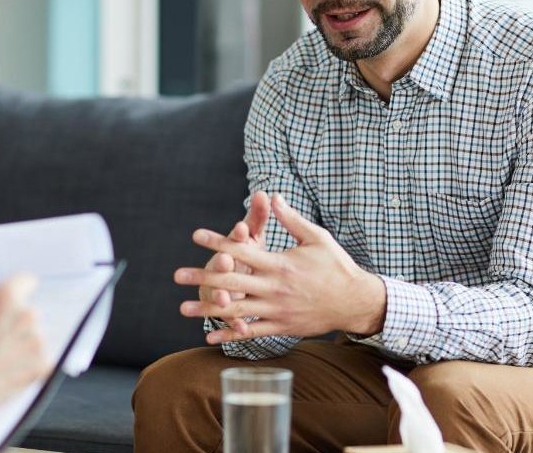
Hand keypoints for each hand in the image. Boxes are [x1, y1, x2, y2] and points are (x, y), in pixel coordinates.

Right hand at [0, 274, 51, 418]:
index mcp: (8, 296)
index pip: (26, 281)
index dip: (17, 290)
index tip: (14, 299)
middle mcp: (29, 314)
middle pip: (29, 312)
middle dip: (16, 322)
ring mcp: (39, 340)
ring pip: (35, 338)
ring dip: (22, 344)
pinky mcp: (45, 365)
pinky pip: (42, 361)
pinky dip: (30, 366)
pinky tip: (10, 371)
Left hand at [176, 194, 386, 343]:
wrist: (355, 301)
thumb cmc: (336, 265)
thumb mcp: (316, 237)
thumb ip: (291, 219)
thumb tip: (272, 196)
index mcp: (281, 264)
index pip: (243, 250)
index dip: (218, 242)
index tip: (196, 236)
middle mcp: (275, 288)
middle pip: (232, 281)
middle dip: (202, 277)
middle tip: (177, 275)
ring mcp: (277, 310)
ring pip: (236, 310)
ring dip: (207, 309)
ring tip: (182, 308)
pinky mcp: (282, 327)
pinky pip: (251, 332)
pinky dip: (230, 334)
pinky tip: (209, 336)